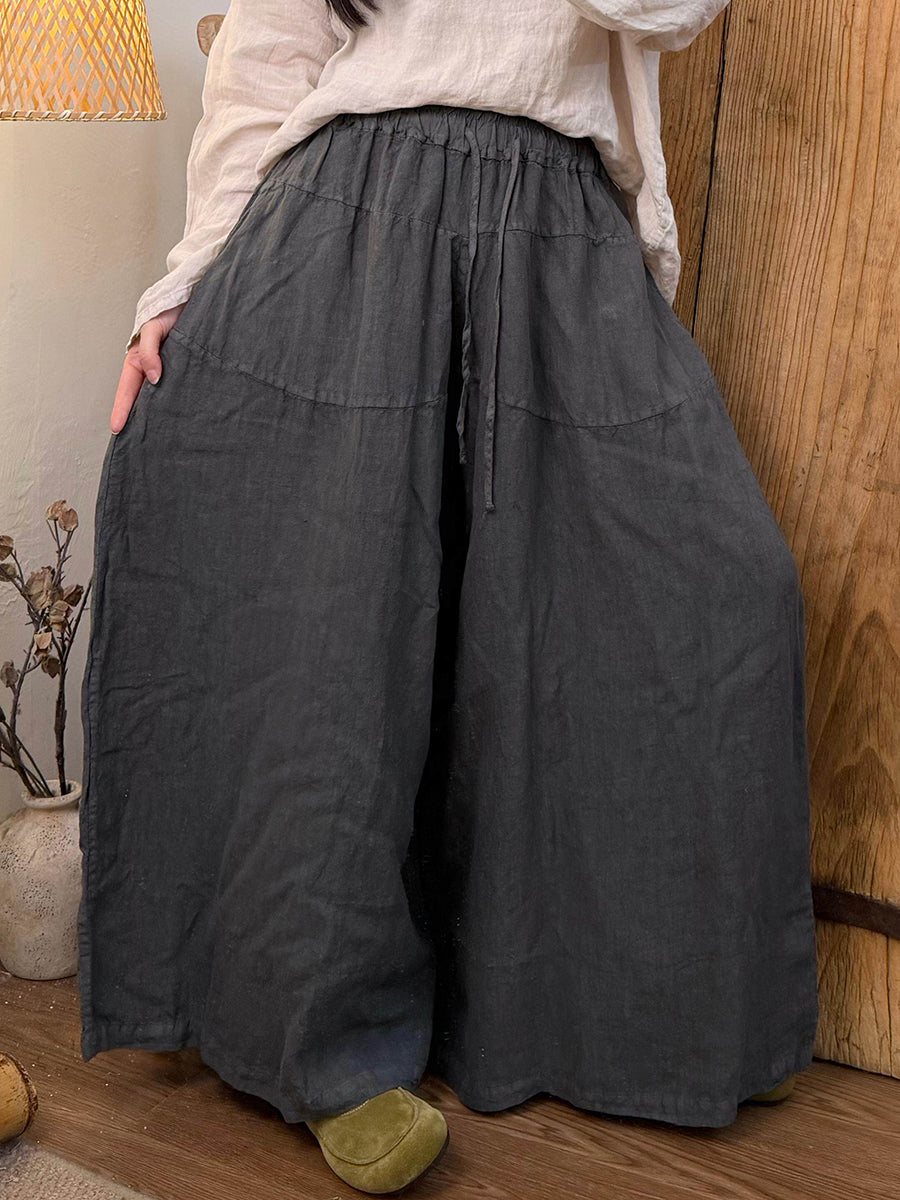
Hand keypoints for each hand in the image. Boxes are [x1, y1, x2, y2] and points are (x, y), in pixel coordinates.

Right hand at [110, 303, 186, 433]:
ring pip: (161, 400)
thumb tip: (154, 378)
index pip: (127, 390)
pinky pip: (180, 394)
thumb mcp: (153, 328)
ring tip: (158, 440)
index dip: (121, 409)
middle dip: (138, 421)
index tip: (116, 428)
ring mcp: (170, 374)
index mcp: (139, 361)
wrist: (198, 302)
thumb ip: (150, 351)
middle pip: (142, 400)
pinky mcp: (188, 375)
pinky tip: (183, 422)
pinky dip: (179, 408)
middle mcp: (153, 371)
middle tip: (137, 444)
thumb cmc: (170, 311)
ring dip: (159, 417)